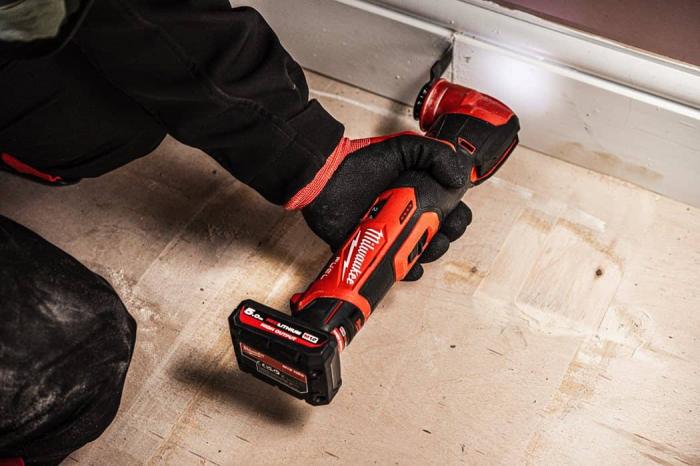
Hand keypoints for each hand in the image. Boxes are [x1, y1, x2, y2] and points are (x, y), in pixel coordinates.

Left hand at [286, 132, 471, 280]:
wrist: (323, 179)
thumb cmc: (359, 162)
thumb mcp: (403, 147)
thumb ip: (435, 153)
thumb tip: (460, 178)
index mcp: (419, 191)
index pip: (451, 209)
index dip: (458, 216)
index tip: (454, 216)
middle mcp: (408, 213)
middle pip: (441, 233)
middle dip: (447, 237)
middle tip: (440, 232)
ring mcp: (392, 232)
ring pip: (422, 252)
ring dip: (430, 253)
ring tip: (425, 247)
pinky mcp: (374, 248)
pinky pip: (395, 266)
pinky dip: (406, 270)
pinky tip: (410, 266)